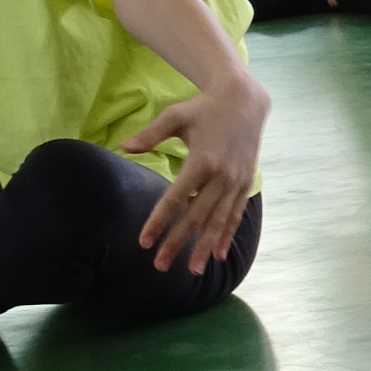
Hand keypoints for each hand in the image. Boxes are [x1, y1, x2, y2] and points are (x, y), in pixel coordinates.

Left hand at [122, 76, 267, 273]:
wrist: (245, 101)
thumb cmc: (204, 108)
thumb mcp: (175, 115)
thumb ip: (151, 134)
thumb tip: (124, 147)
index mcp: (202, 160)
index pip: (176, 199)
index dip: (159, 221)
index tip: (144, 241)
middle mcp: (222, 176)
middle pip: (196, 216)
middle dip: (177, 242)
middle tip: (160, 266)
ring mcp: (236, 182)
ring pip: (218, 221)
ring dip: (204, 247)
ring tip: (192, 269)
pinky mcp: (246, 183)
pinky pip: (235, 214)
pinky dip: (227, 235)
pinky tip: (218, 254)